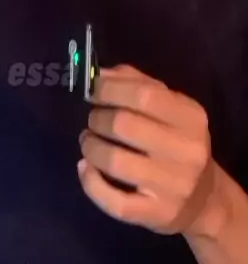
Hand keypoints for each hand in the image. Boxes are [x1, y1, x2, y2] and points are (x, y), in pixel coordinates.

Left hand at [77, 65, 217, 236]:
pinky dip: (91, 182)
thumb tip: (100, 73)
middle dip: (98, 118)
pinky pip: (114, 201)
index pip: (144, 95)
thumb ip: (136, 83)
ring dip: (91, 146)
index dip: (110, 89)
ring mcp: (173, 186)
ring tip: (87, 141)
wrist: (204, 198)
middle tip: (93, 118)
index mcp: (190, 118)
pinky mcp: (157, 214)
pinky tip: (85, 168)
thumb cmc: (177, 141)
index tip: (93, 90)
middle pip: (124, 126)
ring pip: (115, 161)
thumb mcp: (169, 106)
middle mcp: (187, 151)